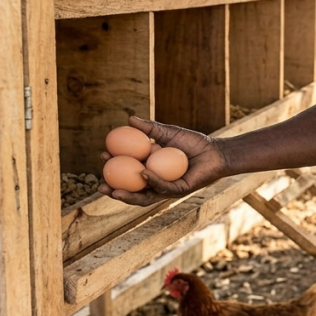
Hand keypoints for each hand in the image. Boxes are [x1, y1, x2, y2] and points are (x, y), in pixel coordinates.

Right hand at [97, 116, 229, 205]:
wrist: (215, 151)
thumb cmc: (193, 142)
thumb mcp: (167, 133)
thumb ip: (149, 129)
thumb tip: (129, 118)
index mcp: (151, 170)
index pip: (127, 174)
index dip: (113, 169)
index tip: (102, 156)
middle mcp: (157, 183)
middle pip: (131, 192)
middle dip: (114, 192)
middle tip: (100, 185)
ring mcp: (168, 189)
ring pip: (144, 197)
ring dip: (128, 195)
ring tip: (114, 191)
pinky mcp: (179, 190)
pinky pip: (163, 187)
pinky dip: (151, 180)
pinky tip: (141, 172)